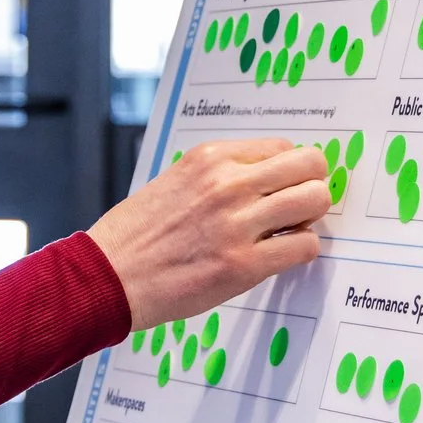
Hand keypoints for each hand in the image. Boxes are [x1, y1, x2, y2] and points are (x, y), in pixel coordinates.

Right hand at [86, 139, 332, 332]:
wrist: (108, 275)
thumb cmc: (137, 233)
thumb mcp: (176, 180)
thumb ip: (220, 174)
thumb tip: (266, 178)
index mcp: (210, 157)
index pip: (282, 147)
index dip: (288, 170)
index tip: (282, 188)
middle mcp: (227, 183)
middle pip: (309, 165)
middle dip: (311, 185)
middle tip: (298, 207)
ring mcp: (237, 224)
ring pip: (314, 200)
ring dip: (309, 218)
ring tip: (288, 232)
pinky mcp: (243, 265)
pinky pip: (304, 246)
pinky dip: (301, 251)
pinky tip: (280, 256)